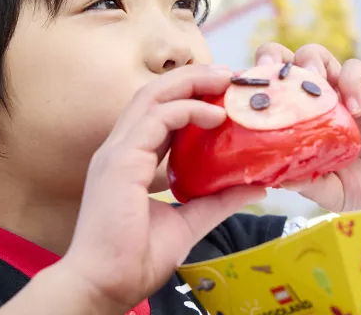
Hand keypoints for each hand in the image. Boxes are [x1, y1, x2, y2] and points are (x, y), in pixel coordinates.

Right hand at [51, 65, 265, 312]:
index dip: (191, 96)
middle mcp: (121, 148)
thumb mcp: (190, 221)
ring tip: (225, 80)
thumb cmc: (135, 258)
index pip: (160, 111)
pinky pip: (156, 119)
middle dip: (193, 78)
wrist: (105, 285)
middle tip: (229, 74)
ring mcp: (117, 152)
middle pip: (155, 94)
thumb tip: (255, 186)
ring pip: (152, 96)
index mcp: (130, 158)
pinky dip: (187, 110)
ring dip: (190, 83)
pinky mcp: (120, 161)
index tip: (225, 92)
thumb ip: (218, 200)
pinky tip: (214, 116)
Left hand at [254, 43, 360, 211]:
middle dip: (274, 61)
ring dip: (309, 65)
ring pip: (317, 55)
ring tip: (313, 89)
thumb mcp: (328, 193)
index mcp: (300, 123)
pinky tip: (354, 110)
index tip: (242, 91)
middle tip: (270, 77)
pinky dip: (351, 82)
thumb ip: (305, 182)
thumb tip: (268, 175)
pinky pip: (357, 70)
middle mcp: (318, 103)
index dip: (255, 84)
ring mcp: (345, 94)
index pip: (270, 90)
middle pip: (287, 62)